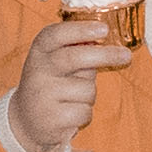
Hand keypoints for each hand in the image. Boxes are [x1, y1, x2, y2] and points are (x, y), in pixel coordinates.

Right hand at [12, 13, 116, 151]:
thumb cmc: (50, 86)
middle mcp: (37, 71)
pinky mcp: (50, 119)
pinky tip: (70, 114)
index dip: (81, 30)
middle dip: (105, 55)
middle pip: (74, 58)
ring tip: (74, 99)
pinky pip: (85, 111)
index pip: (56, 35)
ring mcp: (42, 95)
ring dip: (89, 95)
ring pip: (87, 90)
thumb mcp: (56, 64)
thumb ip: (76, 53)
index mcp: (39, 52)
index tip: (104, 29)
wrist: (26, 122)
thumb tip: (104, 42)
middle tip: (125, 55)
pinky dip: (85, 114)